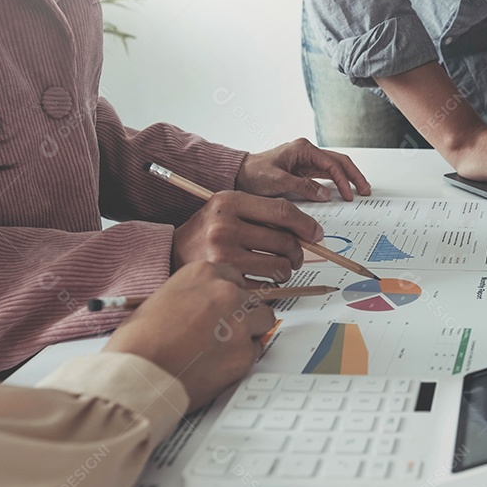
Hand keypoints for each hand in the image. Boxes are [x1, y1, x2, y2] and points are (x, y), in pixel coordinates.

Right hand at [104, 261, 275, 409]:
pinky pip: (256, 350)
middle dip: (239, 314)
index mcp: (202, 274)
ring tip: (226, 346)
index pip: (233, 277)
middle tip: (222, 331)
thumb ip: (190, 297)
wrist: (138, 374)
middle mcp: (225, 293)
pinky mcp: (244, 354)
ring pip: (263, 320)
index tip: (223, 306)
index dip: (228, 295)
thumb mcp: (161, 299)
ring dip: (249, 332)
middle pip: (250, 298)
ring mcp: (239, 323)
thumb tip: (202, 307)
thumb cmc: (138, 342)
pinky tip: (220, 364)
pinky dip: (243, 358)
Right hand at [173, 191, 323, 281]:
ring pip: (278, 265)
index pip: (282, 211)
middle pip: (284, 240)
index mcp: (229, 202)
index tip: (315, 233)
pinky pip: (264, 285)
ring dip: (286, 270)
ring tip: (279, 268)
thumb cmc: (206, 231)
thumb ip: (261, 213)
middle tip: (296, 256)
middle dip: (297, 252)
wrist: (171, 253)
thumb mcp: (227, 209)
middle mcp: (225, 226)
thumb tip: (306, 229)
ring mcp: (223, 254)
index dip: (305, 224)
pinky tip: (263, 280)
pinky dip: (270, 285)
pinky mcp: (224, 280)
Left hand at [236, 138, 371, 201]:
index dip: (343, 180)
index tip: (348, 195)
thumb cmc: (254, 174)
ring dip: (348, 178)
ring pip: (335, 167)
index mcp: (303, 149)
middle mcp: (307, 152)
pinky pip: (325, 175)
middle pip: (339, 161)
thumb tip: (325, 194)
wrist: (240, 175)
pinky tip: (343, 191)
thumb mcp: (278, 181)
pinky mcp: (303, 171)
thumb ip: (302, 187)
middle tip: (365, 190)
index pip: (332, 163)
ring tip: (360, 191)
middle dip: (354, 175)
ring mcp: (306, 161)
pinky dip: (336, 182)